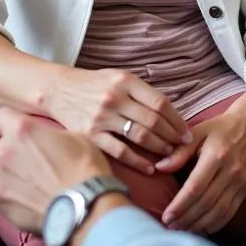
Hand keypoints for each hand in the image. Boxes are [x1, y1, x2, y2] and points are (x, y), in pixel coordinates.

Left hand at [0, 108, 115, 234]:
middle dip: (6, 151)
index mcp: (23, 128)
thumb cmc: (84, 169)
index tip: (19, 131)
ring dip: (2, 174)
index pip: (2, 115)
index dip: (11, 123)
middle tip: (24, 160)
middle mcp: (5, 149)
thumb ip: (50, 134)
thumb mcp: (76, 137)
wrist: (83, 204)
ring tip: (21, 183)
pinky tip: (10, 198)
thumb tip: (46, 138)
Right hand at [50, 68, 192, 174]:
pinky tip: (149, 168)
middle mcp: (115, 98)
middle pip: (153, 120)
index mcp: (125, 81)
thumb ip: (141, 92)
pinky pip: (119, 151)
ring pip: (139, 136)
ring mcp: (102, 117)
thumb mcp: (118, 77)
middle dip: (172, 136)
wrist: (59, 90)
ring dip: (159, 148)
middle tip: (183, 147)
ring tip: (169, 154)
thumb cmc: (94, 85)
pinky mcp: (91, 135)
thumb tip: (170, 113)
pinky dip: (137, 161)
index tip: (187, 133)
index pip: (160, 102)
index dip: (177, 120)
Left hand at [155, 109, 245, 234]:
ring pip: (218, 212)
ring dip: (199, 225)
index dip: (180, 205)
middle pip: (206, 203)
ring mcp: (241, 182)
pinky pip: (230, 213)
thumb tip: (159, 168)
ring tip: (181, 231)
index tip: (166, 216)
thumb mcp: (198, 131)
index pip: (195, 187)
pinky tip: (201, 229)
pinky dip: (215, 225)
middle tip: (169, 228)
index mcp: (217, 155)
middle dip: (186, 219)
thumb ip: (179, 151)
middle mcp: (231, 171)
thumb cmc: (220, 128)